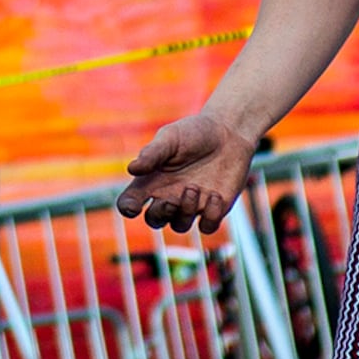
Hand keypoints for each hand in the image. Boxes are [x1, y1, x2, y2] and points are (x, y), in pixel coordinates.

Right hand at [119, 112, 260, 232]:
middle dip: (159, 215)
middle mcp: (168, 196)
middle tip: (169, 202)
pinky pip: (207, 226)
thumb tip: (132, 169)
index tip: (134, 206)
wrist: (230, 133)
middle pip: (154, 220)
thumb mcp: (171, 138)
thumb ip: (152, 153)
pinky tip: (215, 196)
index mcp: (151, 180)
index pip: (130, 202)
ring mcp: (191, 205)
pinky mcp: (214, 209)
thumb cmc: (195, 132)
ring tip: (194, 187)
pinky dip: (210, 217)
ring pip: (180, 225)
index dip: (128, 208)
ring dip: (185, 211)